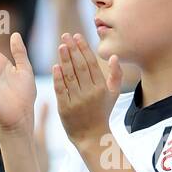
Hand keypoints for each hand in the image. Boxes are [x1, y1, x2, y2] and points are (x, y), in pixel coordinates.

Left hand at [54, 33, 121, 148]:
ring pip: (70, 76)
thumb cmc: (102, 112)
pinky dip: (58, 78)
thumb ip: (116, 75)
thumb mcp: (113, 94)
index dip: (83, 48)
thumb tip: (114, 57)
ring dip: (64, 60)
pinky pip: (61, 90)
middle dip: (72, 49)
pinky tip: (55, 66)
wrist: (92, 136)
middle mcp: (90, 93)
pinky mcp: (65, 108)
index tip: (77, 36)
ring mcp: (77, 101)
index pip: (91, 63)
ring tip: (60, 46)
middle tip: (65, 36)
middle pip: (80, 67)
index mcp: (101, 87)